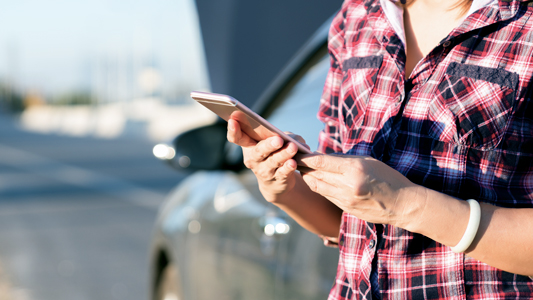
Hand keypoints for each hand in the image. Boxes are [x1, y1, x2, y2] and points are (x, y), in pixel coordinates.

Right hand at [226, 119, 307, 201]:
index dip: (233, 131)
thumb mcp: (274, 141)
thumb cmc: (274, 153)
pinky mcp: (277, 179)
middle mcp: (253, 159)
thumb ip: (281, 135)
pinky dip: (288, 167)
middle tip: (278, 139)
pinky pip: (283, 173)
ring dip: (283, 154)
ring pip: (273, 162)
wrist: (276, 182)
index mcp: (249, 146)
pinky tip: (293, 163)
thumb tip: (292, 138)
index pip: (237, 138)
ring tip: (293, 147)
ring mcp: (264, 171)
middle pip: (259, 152)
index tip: (233, 120)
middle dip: (268, 145)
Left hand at [296, 154, 423, 226]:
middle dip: (303, 166)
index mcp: (354, 170)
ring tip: (302, 168)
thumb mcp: (368, 161)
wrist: (403, 204)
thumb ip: (344, 160)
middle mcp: (347, 186)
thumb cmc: (388, 178)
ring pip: (317, 187)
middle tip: (293, 158)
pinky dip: (319, 187)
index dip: (305, 157)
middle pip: (315, 175)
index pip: (321, 162)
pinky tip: (316, 180)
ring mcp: (345, 200)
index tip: (296, 151)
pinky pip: (326, 195)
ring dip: (308, 177)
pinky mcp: (346, 209)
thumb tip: (323, 157)